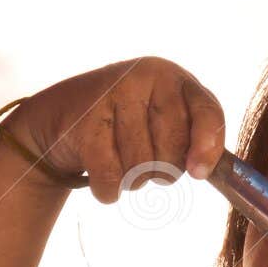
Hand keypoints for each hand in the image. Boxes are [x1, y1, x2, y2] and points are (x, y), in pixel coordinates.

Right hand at [10, 57, 225, 202]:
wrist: (61, 122)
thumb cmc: (124, 128)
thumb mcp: (164, 124)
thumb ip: (194, 140)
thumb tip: (206, 170)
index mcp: (174, 78)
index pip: (207, 113)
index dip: (207, 147)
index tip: (198, 173)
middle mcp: (146, 77)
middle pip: (174, 152)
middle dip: (161, 171)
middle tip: (142, 157)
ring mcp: (114, 94)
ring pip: (141, 169)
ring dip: (131, 180)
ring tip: (117, 156)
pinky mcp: (86, 120)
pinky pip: (111, 179)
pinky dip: (106, 189)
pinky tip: (96, 167)